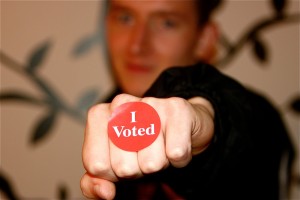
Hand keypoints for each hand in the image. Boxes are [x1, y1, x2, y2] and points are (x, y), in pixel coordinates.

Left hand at [80, 94, 213, 198]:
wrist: (175, 129)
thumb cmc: (138, 148)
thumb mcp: (111, 167)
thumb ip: (95, 182)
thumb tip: (105, 191)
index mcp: (99, 115)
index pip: (97, 165)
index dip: (112, 174)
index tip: (121, 162)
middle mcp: (121, 104)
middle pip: (123, 167)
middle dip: (137, 171)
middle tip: (143, 156)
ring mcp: (149, 103)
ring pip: (151, 163)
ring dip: (158, 165)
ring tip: (159, 150)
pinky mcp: (176, 107)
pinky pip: (176, 153)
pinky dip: (178, 160)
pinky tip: (174, 145)